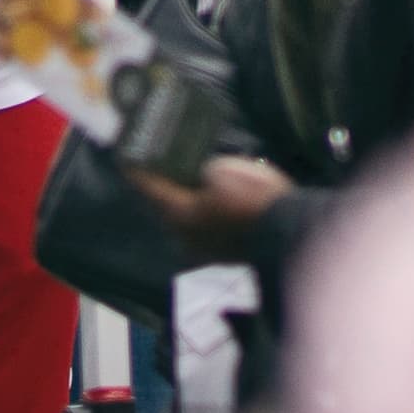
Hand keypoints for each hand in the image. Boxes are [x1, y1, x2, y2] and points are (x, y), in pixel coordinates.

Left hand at [128, 156, 296, 266]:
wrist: (288, 233)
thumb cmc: (249, 198)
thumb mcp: (222, 170)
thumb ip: (204, 171)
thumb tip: (205, 177)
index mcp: (178, 216)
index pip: (150, 189)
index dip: (136, 171)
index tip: (125, 158)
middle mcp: (186, 237)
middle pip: (167, 207)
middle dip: (164, 188)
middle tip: (161, 166)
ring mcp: (208, 250)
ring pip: (189, 220)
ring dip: (188, 201)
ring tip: (190, 180)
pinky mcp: (229, 254)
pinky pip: (209, 226)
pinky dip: (208, 211)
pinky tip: (215, 199)